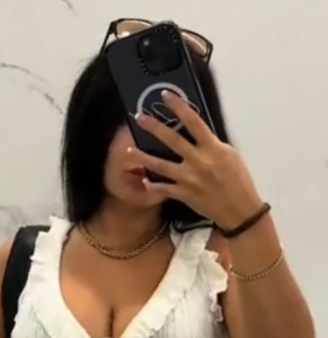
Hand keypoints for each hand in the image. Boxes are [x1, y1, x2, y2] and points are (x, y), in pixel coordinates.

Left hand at [127, 91, 262, 229]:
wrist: (240, 210)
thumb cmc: (239, 181)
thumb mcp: (230, 155)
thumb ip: (212, 144)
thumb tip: (197, 133)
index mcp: (213, 148)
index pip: (194, 121)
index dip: (178, 106)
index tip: (166, 95)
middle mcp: (199, 161)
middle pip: (172, 140)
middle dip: (154, 126)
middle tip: (139, 117)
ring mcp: (189, 179)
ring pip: (162, 165)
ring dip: (144, 157)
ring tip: (129, 150)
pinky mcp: (184, 194)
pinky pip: (164, 189)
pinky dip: (154, 186)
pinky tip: (144, 181)